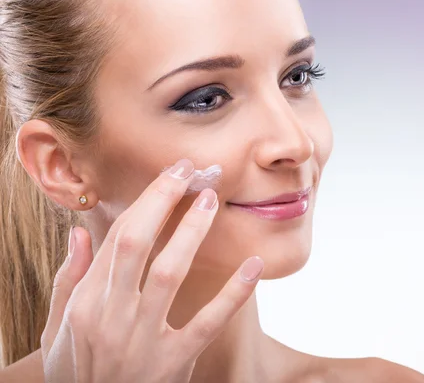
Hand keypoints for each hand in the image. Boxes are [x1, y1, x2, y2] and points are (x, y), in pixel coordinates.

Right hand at [41, 159, 263, 382]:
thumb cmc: (79, 372)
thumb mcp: (58, 331)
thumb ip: (68, 281)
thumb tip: (79, 234)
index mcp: (85, 304)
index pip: (116, 238)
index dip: (145, 201)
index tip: (170, 176)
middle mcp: (111, 317)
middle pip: (137, 244)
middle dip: (162, 201)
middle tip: (189, 172)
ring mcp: (144, 341)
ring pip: (169, 274)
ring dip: (191, 233)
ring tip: (210, 201)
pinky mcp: (175, 363)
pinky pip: (208, 324)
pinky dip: (232, 295)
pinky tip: (253, 266)